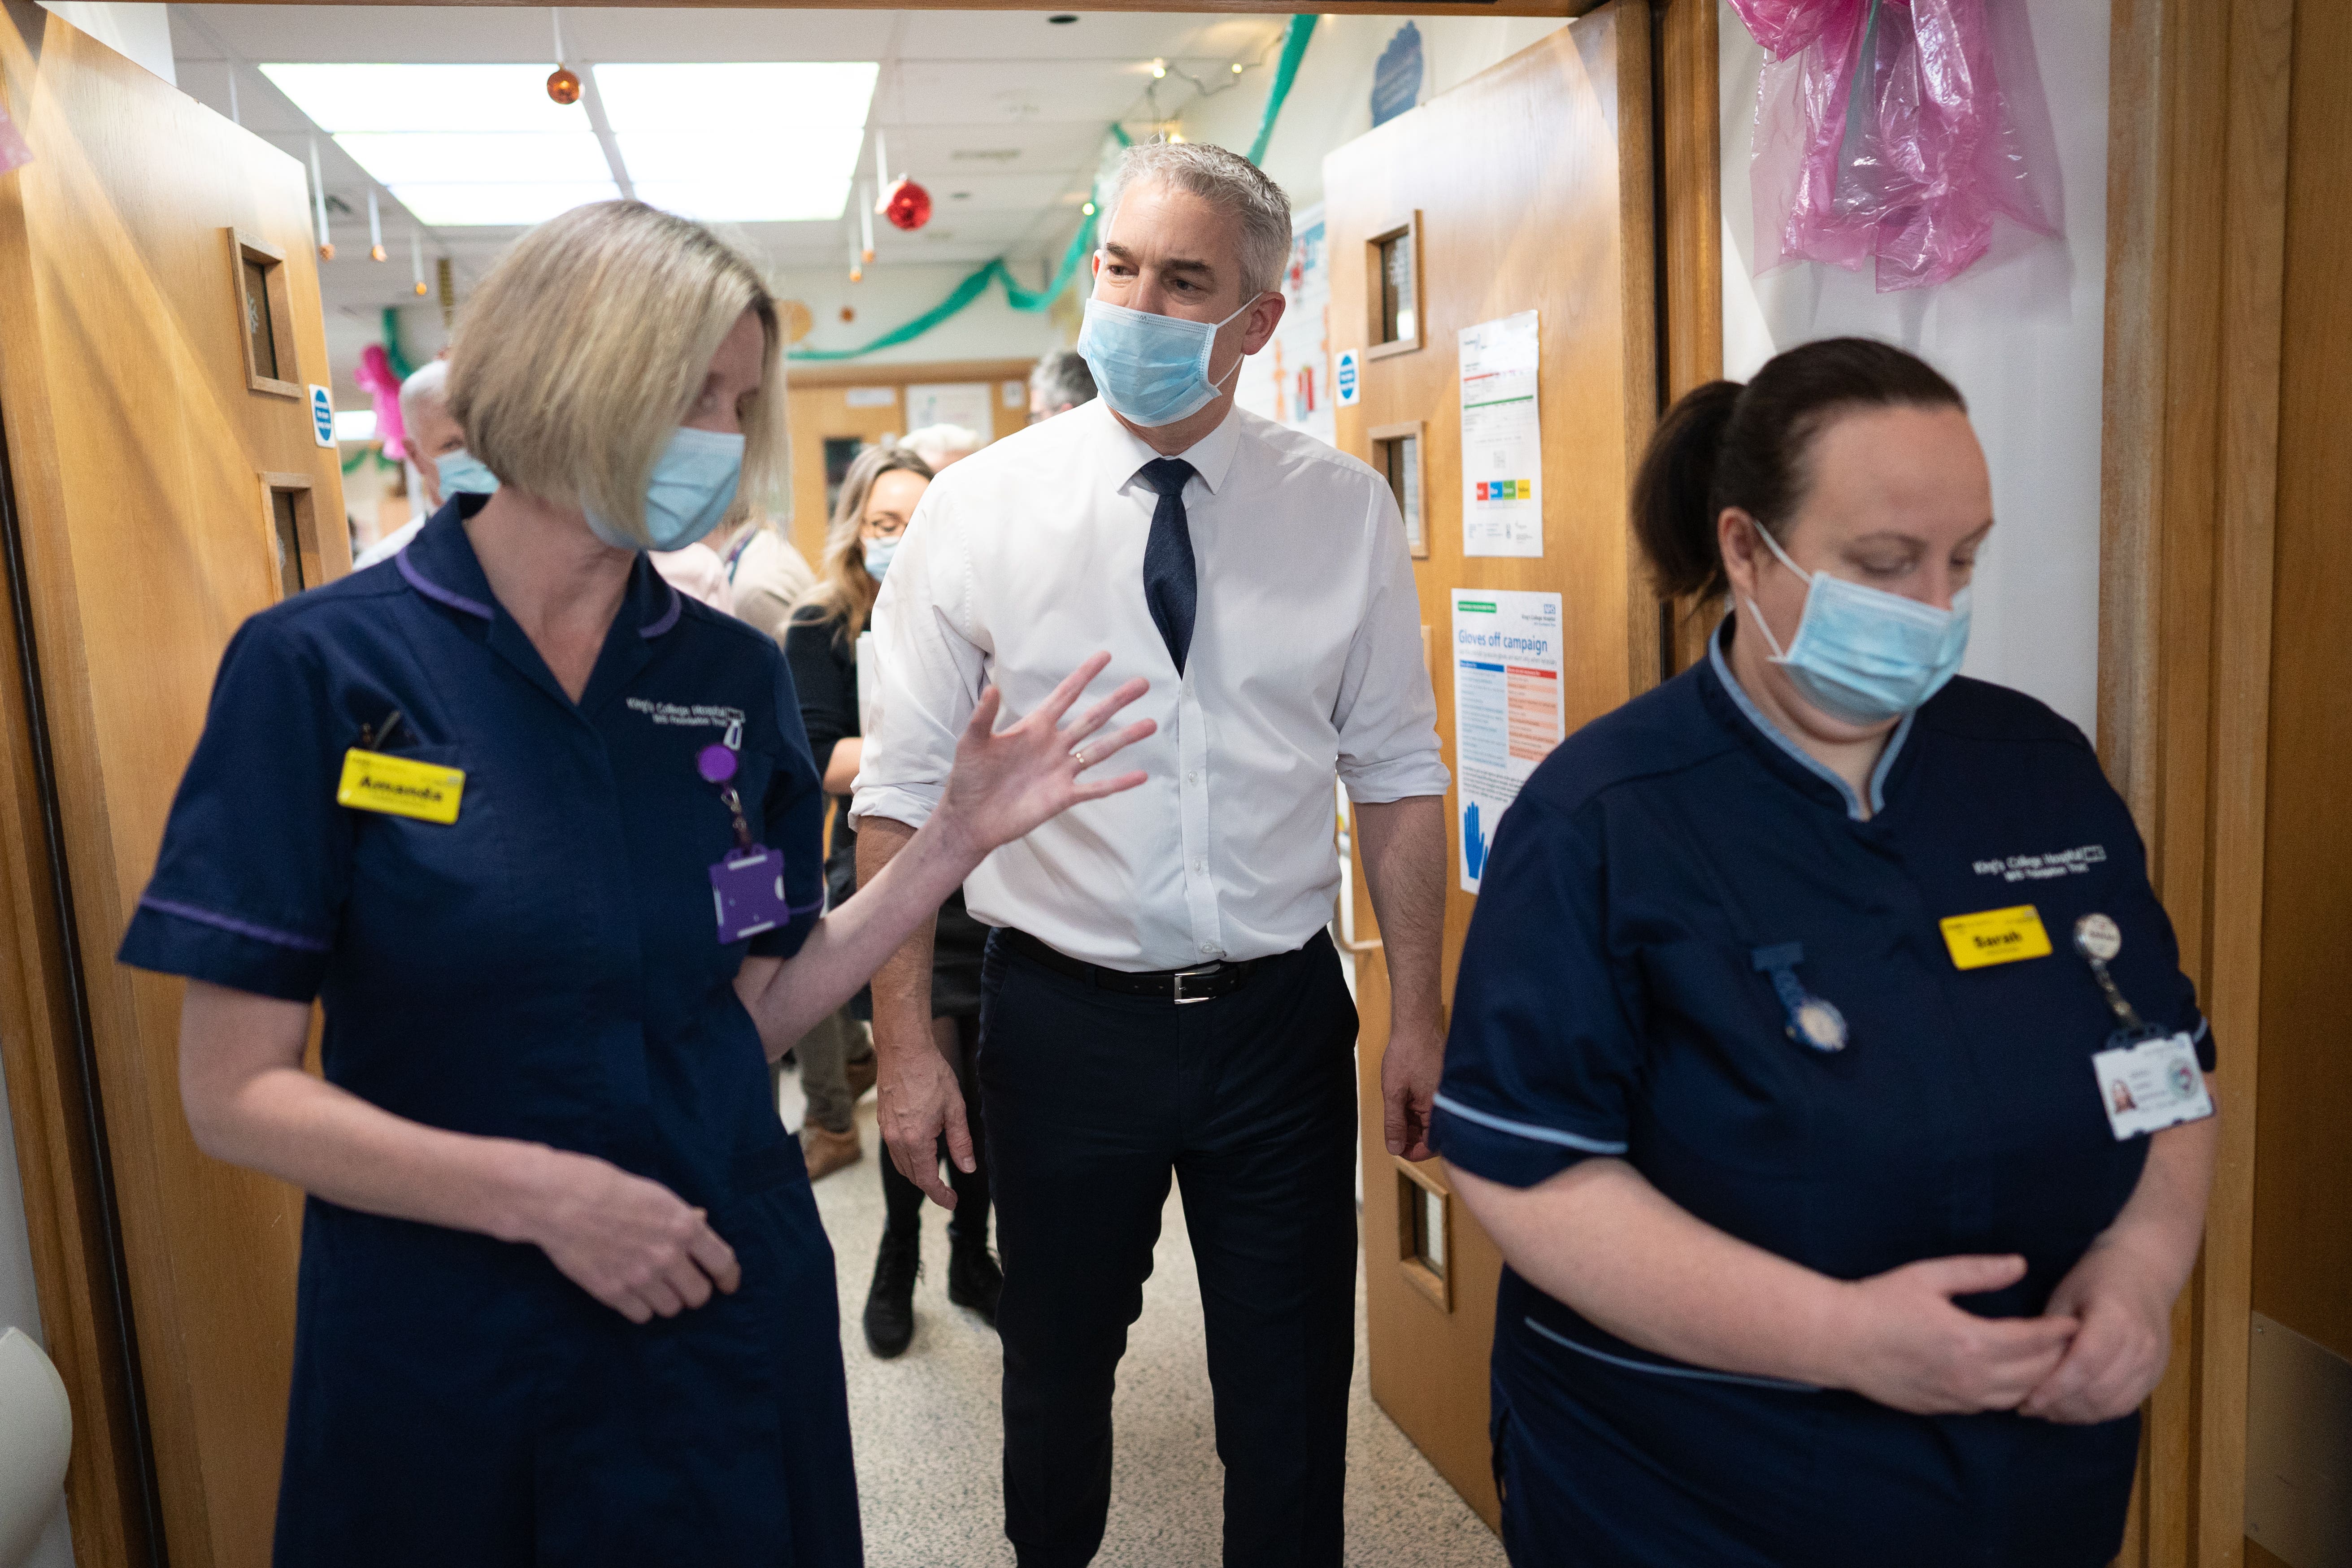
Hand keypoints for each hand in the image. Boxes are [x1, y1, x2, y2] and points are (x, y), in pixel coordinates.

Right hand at [519, 1149, 740, 1323]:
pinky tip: (633, 1292)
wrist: (564, 1200)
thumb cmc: (611, 1189)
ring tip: (654, 1286)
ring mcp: (640, 1278)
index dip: (728, 1278)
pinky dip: (641, 1307)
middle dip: (694, 1291)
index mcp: (684, 1227)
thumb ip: (682, 1217)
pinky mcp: (613, 1293)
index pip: (723, 1263)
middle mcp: (668, 1256)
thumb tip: (703, 1221)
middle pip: (699, 1296)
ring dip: (667, 1300)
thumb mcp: (658, 1195)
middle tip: (683, 1284)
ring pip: (671, 1309)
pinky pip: (642, 1315)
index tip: (727, 1285)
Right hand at [875, 1021, 970, 1210]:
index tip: (952, 1202)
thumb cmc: (931, 1075)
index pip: (926, 1179)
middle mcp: (896, 1139)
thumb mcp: (955, 1109)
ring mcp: (886, 1131)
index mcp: (915, 1140)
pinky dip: (908, 1159)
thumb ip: (961, 1142)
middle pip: (911, 1175)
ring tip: (936, 1177)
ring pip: (901, 1164)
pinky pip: (894, 1150)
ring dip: (917, 1174)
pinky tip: (921, 1154)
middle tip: (948, 1194)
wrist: (904, 1050)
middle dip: (929, 1187)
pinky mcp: (883, 1121)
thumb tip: (967, 1168)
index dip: (940, 1195)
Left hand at [932, 653, 1153, 860]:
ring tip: (1150, 724)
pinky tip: (1141, 775)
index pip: (1065, 695)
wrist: (969, 819)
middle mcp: (1053, 746)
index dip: (1084, 675)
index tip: (1105, 656)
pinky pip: (1096, 788)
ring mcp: (1060, 771)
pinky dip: (1118, 783)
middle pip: (1092, 718)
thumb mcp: (972, 743)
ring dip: (1126, 737)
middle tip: (1142, 683)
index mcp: (1034, 727)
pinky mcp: (1063, 796)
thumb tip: (991, 687)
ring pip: (1100, 750)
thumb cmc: (968, 778)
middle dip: (1117, 701)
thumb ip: (984, 716)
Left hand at [1382, 1023, 1443, 1161]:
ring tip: (1396, 1112)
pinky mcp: (1442, 1088)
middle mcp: (1447, 1106)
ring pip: (1431, 1122)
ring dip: (1413, 1123)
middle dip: (1412, 1137)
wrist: (1417, 1025)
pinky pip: (1432, 1108)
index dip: (1413, 1152)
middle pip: (1432, 1135)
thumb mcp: (1393, 1092)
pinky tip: (1405, 1101)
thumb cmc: (1407, 1054)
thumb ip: (1394, 1123)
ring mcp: (1446, 1097)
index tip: (1397, 1149)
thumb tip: (1395, 1148)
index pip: (1432, 1145)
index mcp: (1439, 1110)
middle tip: (1392, 1131)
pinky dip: (1418, 1110)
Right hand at [1825, 1254, 2077, 1414]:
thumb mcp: (1927, 1276)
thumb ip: (1977, 1272)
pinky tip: (2014, 1379)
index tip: (2075, 1320)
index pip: (2033, 1340)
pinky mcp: (1945, 1408)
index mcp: (1971, 1340)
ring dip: (2039, 1380)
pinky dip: (2012, 1393)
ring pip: (2018, 1396)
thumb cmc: (1880, 1302)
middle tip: (2072, 1341)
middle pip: (2035, 1373)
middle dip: (2058, 1357)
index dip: (2058, 1331)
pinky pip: (1993, 1406)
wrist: (1839, 1341)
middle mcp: (1971, 1376)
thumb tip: (2018, 1265)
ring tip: (2051, 1362)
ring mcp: (1958, 1397)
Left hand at [2018, 1238, 2175, 1423]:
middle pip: (2098, 1389)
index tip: (2027, 1401)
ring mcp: (2153, 1362)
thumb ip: (2050, 1335)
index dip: (2055, 1387)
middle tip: (2028, 1409)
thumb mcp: (2064, 1296)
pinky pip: (2125, 1405)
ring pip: (2112, 1403)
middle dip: (2060, 1406)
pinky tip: (2071, 1410)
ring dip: (2076, 1414)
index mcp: (2115, 1318)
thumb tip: (2025, 1372)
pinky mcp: (2155, 1375)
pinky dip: (2096, 1413)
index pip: (2085, 1363)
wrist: (2144, 1272)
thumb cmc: (2094, 1279)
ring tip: (2045, 1412)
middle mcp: (2141, 1344)